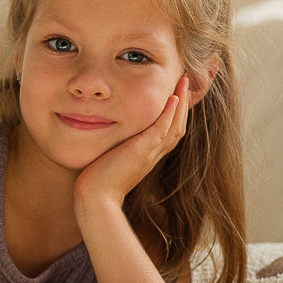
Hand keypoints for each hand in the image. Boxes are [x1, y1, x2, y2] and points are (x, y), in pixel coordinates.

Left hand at [73, 77, 189, 208]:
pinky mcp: (142, 151)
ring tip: (183, 82)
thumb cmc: (98, 184)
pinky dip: (170, 114)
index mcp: (148, 157)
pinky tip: (173, 98)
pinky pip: (162, 129)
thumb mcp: (111, 161)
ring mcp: (150, 153)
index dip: (175, 115)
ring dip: (181, 103)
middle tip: (185, 83)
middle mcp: (153, 155)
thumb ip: (116, 150)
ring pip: (175, 126)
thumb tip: (108, 142)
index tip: (176, 96)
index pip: (168, 133)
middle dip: (183, 104)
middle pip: (178, 127)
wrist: (97, 199)